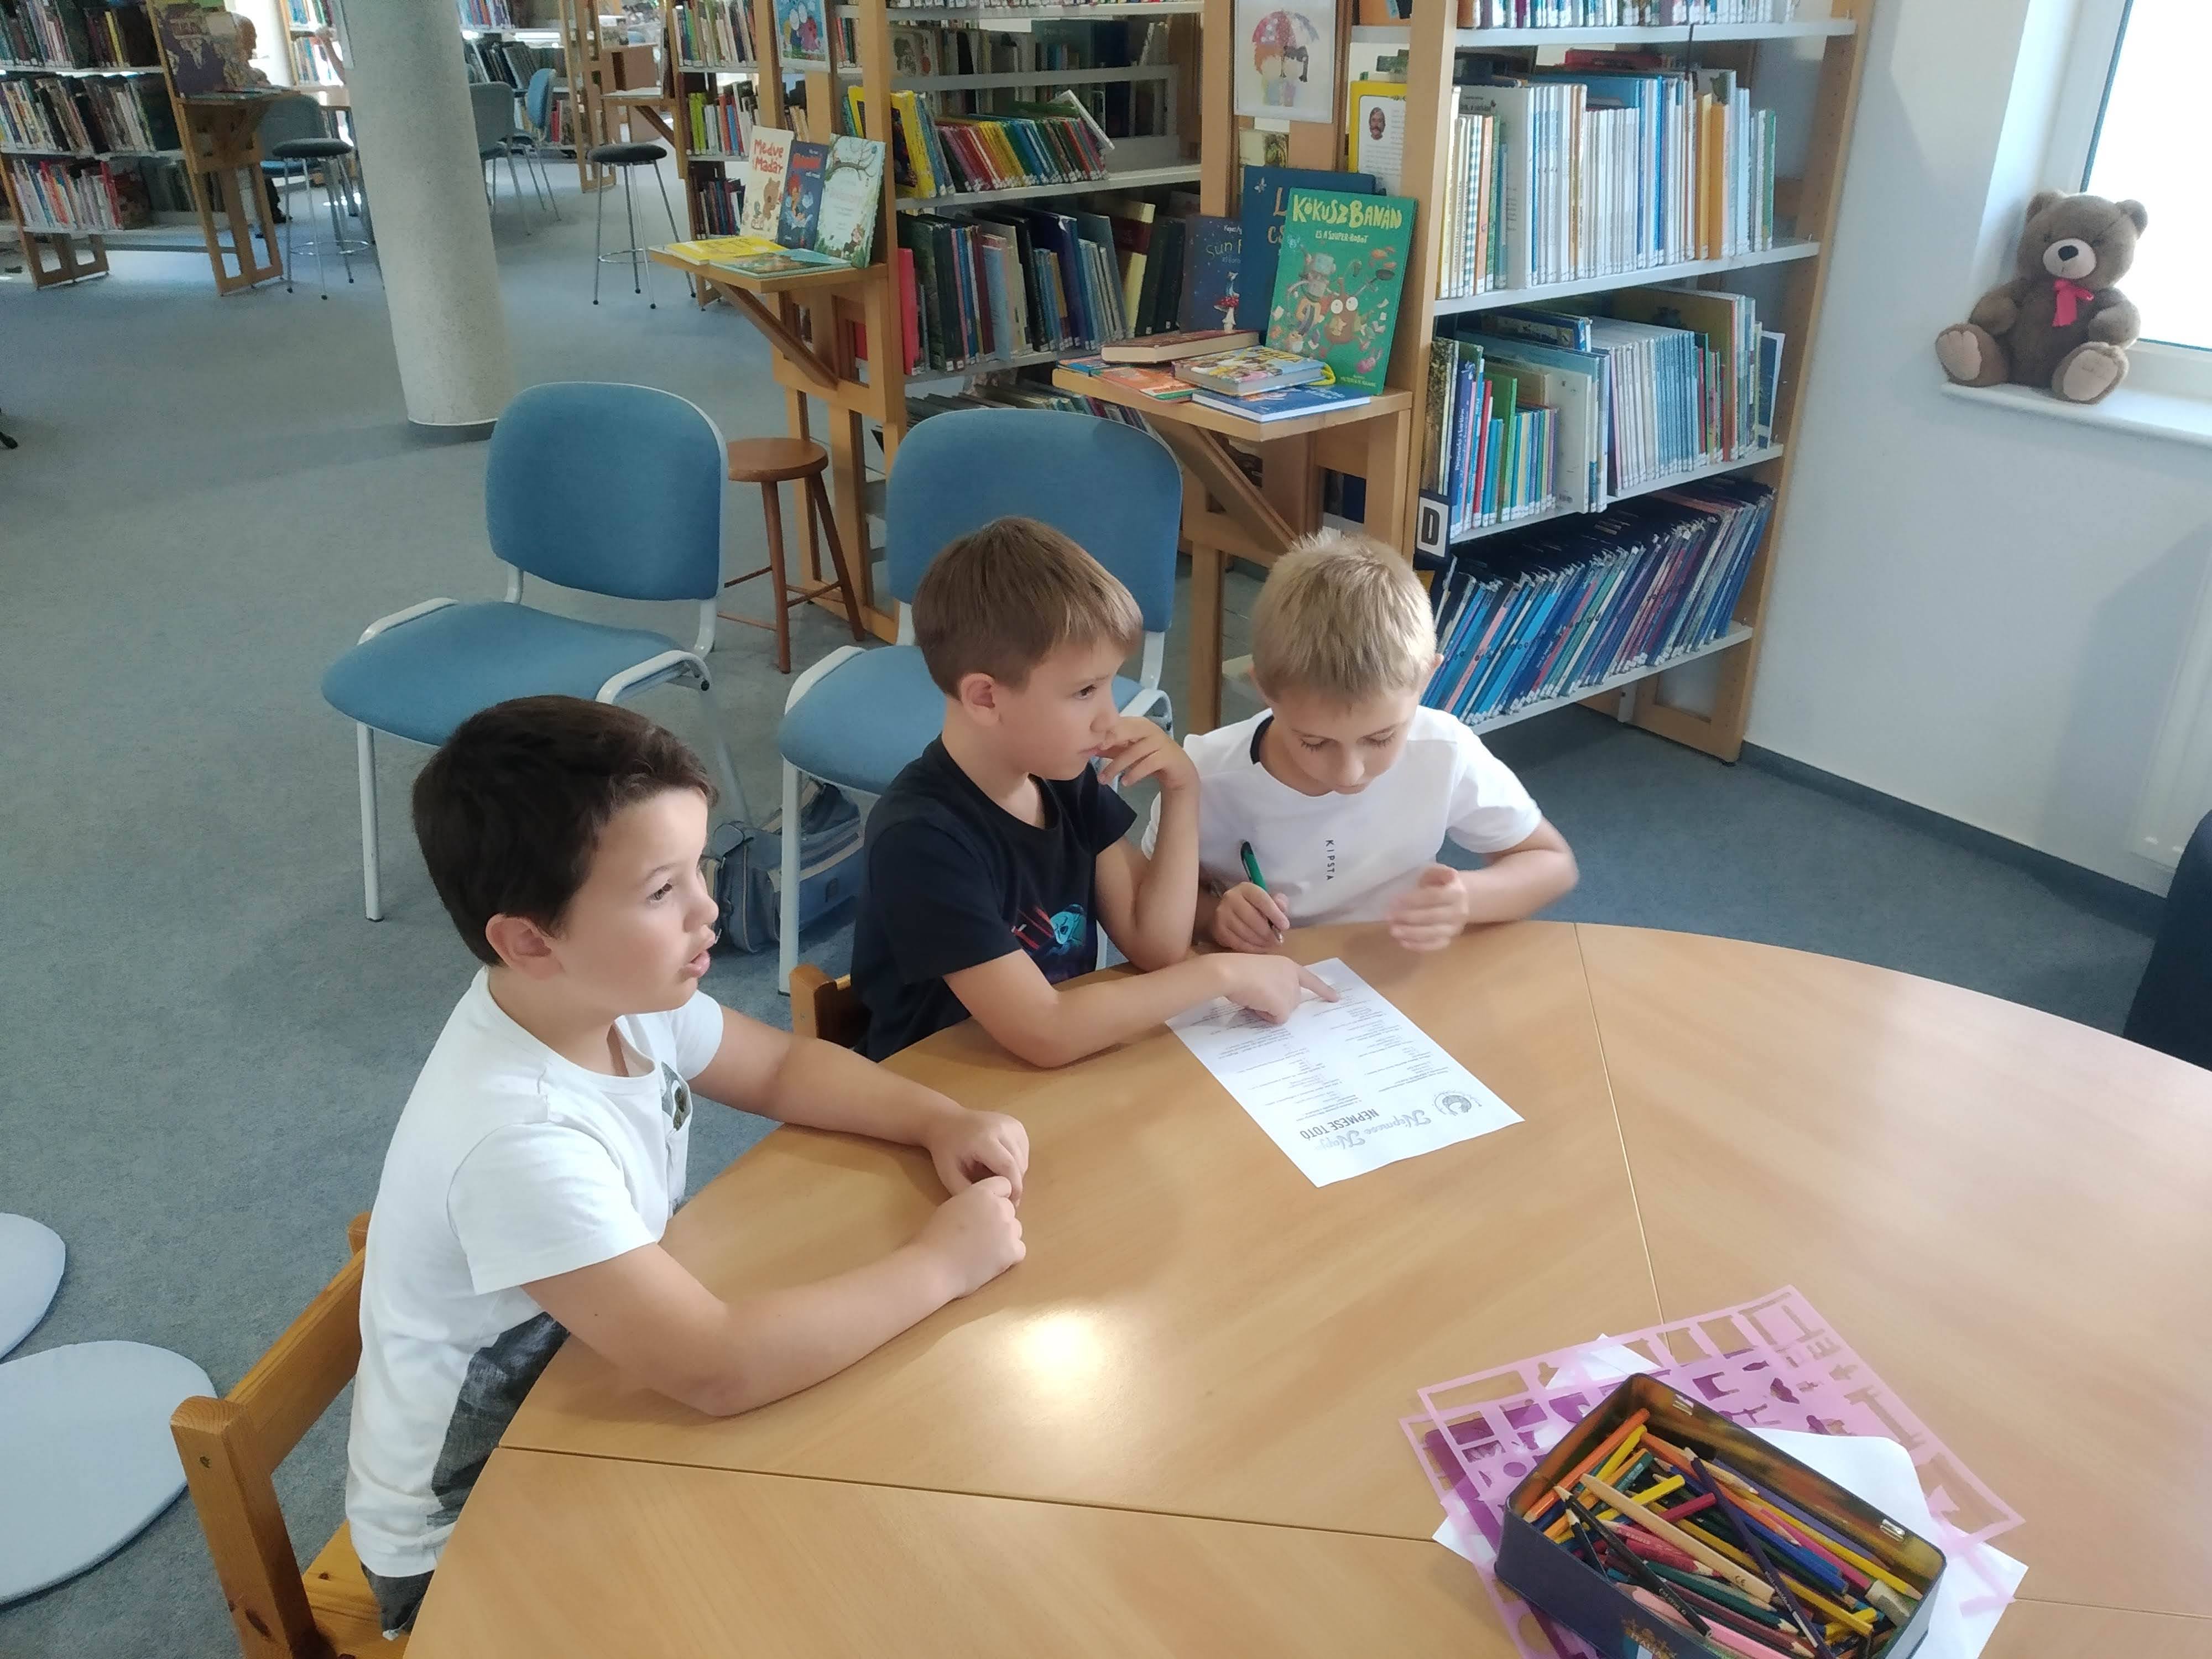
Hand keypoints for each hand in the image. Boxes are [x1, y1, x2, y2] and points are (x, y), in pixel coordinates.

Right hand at [915, 1176, 1024, 1297]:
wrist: (934, 1267)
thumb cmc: (934, 1237)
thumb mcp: (952, 1207)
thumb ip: (972, 1202)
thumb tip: (981, 1209)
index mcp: (982, 1192)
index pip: (1004, 1185)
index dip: (996, 1196)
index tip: (985, 1209)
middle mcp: (999, 1207)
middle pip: (1009, 1208)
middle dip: (998, 1218)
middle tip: (980, 1234)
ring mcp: (1008, 1229)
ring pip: (1016, 1229)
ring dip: (1005, 1236)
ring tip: (984, 1249)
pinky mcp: (1012, 1251)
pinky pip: (1019, 1249)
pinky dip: (1009, 1255)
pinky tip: (991, 1260)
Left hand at [924, 1107, 1029, 1203]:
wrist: (946, 1122)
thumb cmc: (946, 1151)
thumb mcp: (949, 1175)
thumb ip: (968, 1192)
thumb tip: (992, 1206)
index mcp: (983, 1138)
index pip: (1007, 1166)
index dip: (1013, 1188)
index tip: (1009, 1205)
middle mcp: (1001, 1127)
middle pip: (1019, 1164)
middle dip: (1014, 1184)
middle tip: (1000, 1195)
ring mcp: (1011, 1124)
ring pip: (1023, 1159)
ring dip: (1015, 1175)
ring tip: (994, 1177)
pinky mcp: (1017, 1126)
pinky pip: (1023, 1152)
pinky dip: (1016, 1164)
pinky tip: (998, 1164)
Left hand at [1095, 717, 1196, 794]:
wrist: (1178, 772)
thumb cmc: (1149, 759)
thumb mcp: (1127, 752)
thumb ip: (1110, 749)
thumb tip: (1086, 748)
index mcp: (1138, 724)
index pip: (1118, 723)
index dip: (1103, 730)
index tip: (1088, 742)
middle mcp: (1150, 729)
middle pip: (1127, 730)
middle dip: (1110, 739)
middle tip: (1096, 751)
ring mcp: (1160, 742)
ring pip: (1135, 750)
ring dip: (1117, 766)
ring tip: (1104, 779)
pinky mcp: (1168, 756)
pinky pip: (1148, 763)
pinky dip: (1135, 773)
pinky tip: (1125, 783)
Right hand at [1211, 881, 1289, 952]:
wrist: (1226, 913)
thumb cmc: (1252, 906)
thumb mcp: (1266, 899)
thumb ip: (1277, 902)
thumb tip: (1281, 908)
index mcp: (1246, 888)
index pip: (1262, 900)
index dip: (1275, 914)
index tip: (1285, 926)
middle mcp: (1231, 899)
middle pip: (1253, 919)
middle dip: (1268, 933)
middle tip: (1278, 941)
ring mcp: (1222, 915)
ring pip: (1245, 933)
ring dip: (1261, 942)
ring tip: (1269, 944)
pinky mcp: (1219, 931)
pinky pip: (1238, 943)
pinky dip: (1252, 949)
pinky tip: (1260, 948)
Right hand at [1216, 955, 1337, 1022]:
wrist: (1232, 972)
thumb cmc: (1239, 969)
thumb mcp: (1260, 973)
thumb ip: (1273, 983)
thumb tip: (1272, 1002)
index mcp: (1288, 965)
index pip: (1310, 979)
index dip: (1323, 990)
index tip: (1336, 998)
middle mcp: (1293, 978)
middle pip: (1293, 1000)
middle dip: (1278, 1003)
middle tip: (1257, 996)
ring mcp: (1290, 992)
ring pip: (1285, 1010)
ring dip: (1269, 1009)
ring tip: (1253, 997)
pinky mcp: (1285, 1005)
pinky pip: (1278, 1019)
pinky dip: (1265, 1016)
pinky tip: (1255, 1004)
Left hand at [1387, 863, 1470, 950]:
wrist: (1461, 900)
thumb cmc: (1441, 884)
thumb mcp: (1438, 873)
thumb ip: (1438, 872)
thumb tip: (1449, 874)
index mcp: (1456, 893)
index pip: (1434, 896)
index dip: (1414, 899)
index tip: (1395, 901)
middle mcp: (1458, 912)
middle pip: (1433, 917)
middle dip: (1409, 917)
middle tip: (1389, 917)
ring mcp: (1455, 928)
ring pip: (1433, 933)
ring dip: (1411, 933)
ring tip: (1393, 930)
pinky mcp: (1450, 939)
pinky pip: (1435, 945)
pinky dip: (1419, 946)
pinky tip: (1403, 942)